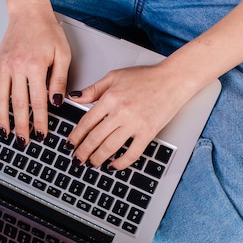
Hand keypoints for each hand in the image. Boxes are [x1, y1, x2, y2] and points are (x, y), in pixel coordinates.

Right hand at [0, 3, 70, 145]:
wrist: (29, 12)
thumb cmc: (47, 31)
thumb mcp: (62, 54)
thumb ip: (59, 80)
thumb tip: (57, 102)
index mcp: (35, 66)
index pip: (38, 101)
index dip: (40, 121)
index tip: (42, 134)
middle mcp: (17, 67)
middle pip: (17, 104)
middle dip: (21, 126)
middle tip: (24, 141)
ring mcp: (3, 66)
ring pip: (0, 97)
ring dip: (1, 118)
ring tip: (5, 133)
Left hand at [67, 64, 191, 169]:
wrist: (173, 80)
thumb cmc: (146, 77)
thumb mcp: (114, 76)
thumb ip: (93, 89)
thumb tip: (74, 97)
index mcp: (110, 98)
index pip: (86, 121)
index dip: (76, 136)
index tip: (70, 144)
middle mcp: (121, 112)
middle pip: (95, 137)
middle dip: (83, 151)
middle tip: (77, 159)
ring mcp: (135, 124)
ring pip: (110, 147)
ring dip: (98, 159)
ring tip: (91, 164)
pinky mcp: (148, 132)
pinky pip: (132, 153)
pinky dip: (121, 162)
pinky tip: (113, 166)